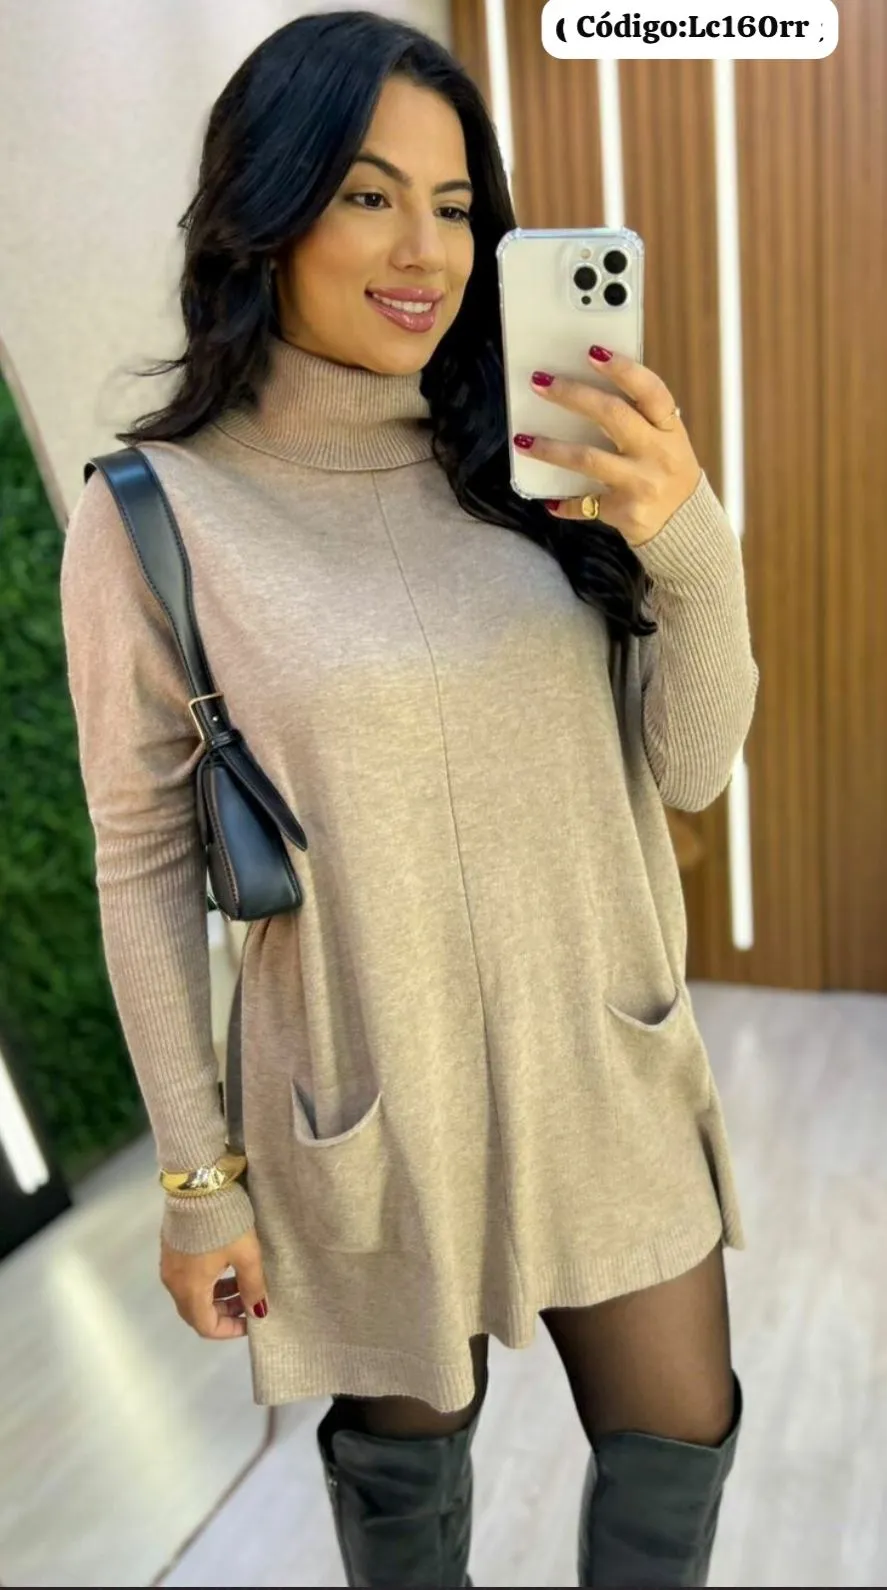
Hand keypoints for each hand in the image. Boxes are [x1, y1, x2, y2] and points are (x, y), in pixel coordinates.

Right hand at [160, 1226, 268, 1338]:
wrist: (198, 1183)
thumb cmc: (225, 1223)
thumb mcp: (247, 1254)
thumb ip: (253, 1286)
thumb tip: (259, 1313)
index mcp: (190, 1289)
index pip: (206, 1326)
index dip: (230, 1329)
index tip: (251, 1321)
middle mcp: (174, 1282)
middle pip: (196, 1312)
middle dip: (224, 1312)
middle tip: (248, 1301)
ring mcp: (169, 1264)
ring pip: (192, 1294)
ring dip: (216, 1295)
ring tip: (241, 1282)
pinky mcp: (170, 1248)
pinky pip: (187, 1277)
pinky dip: (206, 1281)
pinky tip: (225, 1265)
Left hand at [514, 348, 701, 547]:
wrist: (688, 531)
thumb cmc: (668, 475)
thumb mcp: (666, 444)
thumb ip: (638, 420)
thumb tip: (584, 392)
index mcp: (669, 430)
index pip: (651, 391)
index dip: (623, 369)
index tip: (592, 352)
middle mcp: (658, 453)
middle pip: (612, 415)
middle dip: (572, 395)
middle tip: (539, 382)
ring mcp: (641, 483)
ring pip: (588, 459)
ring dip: (551, 449)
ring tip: (522, 440)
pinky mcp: (625, 511)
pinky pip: (585, 504)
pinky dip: (564, 503)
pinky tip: (548, 499)